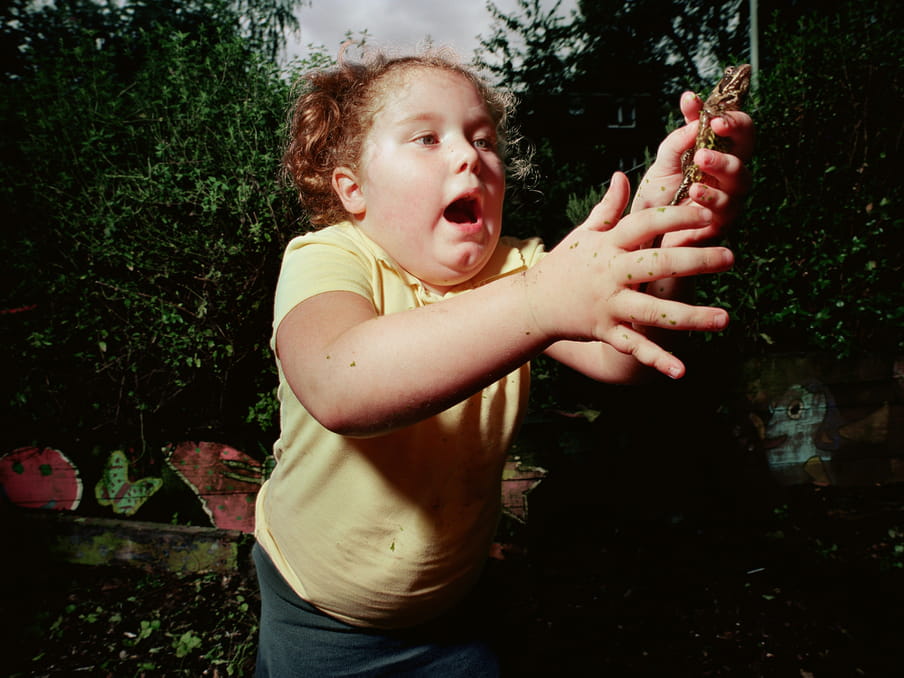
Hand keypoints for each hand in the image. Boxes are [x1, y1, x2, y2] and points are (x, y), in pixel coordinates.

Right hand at [525, 172, 733, 377]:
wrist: (533, 304)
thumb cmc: (564, 265)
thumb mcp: (584, 234)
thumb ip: (608, 208)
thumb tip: (622, 176)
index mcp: (608, 245)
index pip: (645, 223)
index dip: (676, 217)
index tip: (705, 213)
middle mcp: (610, 273)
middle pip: (656, 264)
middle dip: (695, 261)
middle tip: (730, 257)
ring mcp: (608, 304)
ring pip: (653, 311)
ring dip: (690, 317)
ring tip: (724, 318)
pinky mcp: (605, 330)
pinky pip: (634, 347)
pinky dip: (656, 360)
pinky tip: (681, 370)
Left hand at [632, 91, 754, 244]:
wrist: (646, 235)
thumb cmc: (658, 198)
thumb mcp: (663, 162)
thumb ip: (677, 137)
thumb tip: (692, 104)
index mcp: (716, 155)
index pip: (734, 128)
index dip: (730, 116)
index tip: (713, 112)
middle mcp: (727, 174)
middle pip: (747, 146)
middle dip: (735, 132)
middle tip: (716, 125)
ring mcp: (728, 197)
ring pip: (741, 177)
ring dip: (723, 164)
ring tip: (700, 159)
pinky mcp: (723, 221)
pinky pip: (727, 207)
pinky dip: (712, 196)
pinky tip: (696, 190)